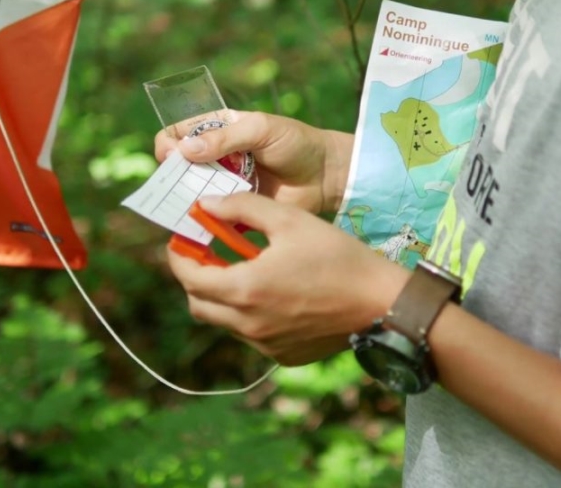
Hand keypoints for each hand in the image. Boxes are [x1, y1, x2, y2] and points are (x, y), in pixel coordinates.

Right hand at [154, 110, 353, 214]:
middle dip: (173, 175)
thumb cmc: (296, 142)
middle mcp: (215, 157)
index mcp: (218, 130)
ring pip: (190, 192)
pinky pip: (210, 215)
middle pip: (178, 166)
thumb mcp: (261, 130)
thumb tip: (185, 149)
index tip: (172, 155)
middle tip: (179, 184)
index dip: (169, 143)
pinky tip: (201, 222)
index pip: (178, 133)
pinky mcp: (233, 208)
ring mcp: (223, 184)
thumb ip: (226, 138)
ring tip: (189, 204)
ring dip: (185, 198)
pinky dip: (202, 219)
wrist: (324, 174)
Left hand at [167, 193, 408, 365]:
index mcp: (245, 289)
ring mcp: (265, 344)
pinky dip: (250, 315)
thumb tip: (206, 204)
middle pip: (198, 305)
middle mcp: (248, 324)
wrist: (382, 303)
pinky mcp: (283, 355)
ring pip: (224, 322)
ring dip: (223, 296)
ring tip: (244, 270)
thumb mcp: (290, 219)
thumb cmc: (337, 256)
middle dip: (195, 279)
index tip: (182, 240)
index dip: (179, 256)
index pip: (189, 277)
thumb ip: (242, 208)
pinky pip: (252, 335)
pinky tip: (274, 293)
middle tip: (207, 255)